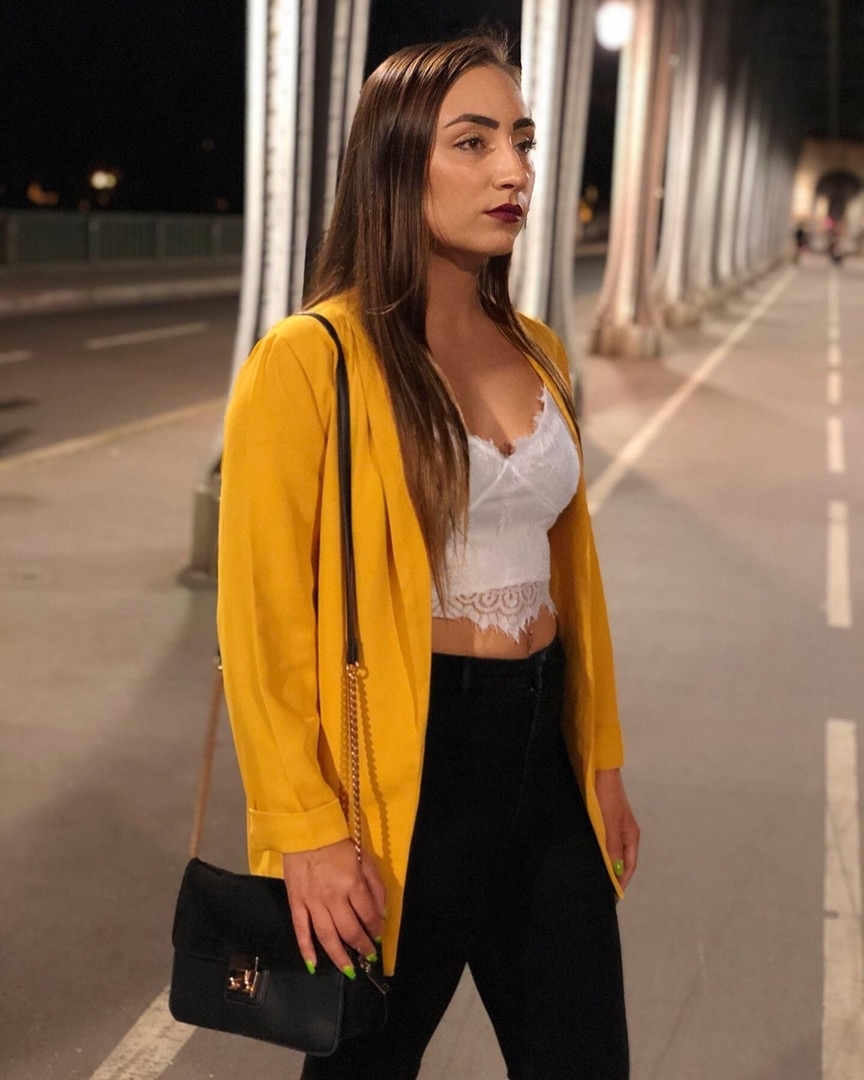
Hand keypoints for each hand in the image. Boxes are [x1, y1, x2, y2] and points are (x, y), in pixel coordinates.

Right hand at [282, 839, 386, 974]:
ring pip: (326, 936)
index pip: (368, 915)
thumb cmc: (339, 844)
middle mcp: (333, 897)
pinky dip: (306, 949)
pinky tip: (313, 964)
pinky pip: (300, 930)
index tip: (378, 936)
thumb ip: (375, 886)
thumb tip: (381, 913)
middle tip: (368, 955)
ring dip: (339, 956)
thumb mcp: (365, 859)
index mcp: (353, 884)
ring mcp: (312, 902)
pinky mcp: (296, 902)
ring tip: (349, 970)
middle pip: (349, 930)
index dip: (375, 928)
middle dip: (362, 946)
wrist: (307, 831)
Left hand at [595, 768, 639, 890]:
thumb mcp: (610, 826)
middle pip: (622, 860)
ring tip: (595, 878)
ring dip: (607, 865)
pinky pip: (604, 842)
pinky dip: (600, 853)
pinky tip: (590, 857)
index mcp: (631, 836)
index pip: (629, 866)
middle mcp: (626, 833)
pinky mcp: (604, 820)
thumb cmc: (607, 800)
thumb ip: (613, 849)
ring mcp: (615, 826)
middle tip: (601, 891)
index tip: (612, 897)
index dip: (621, 882)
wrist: (600, 772)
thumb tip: (615, 873)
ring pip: (612, 852)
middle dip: (614, 876)